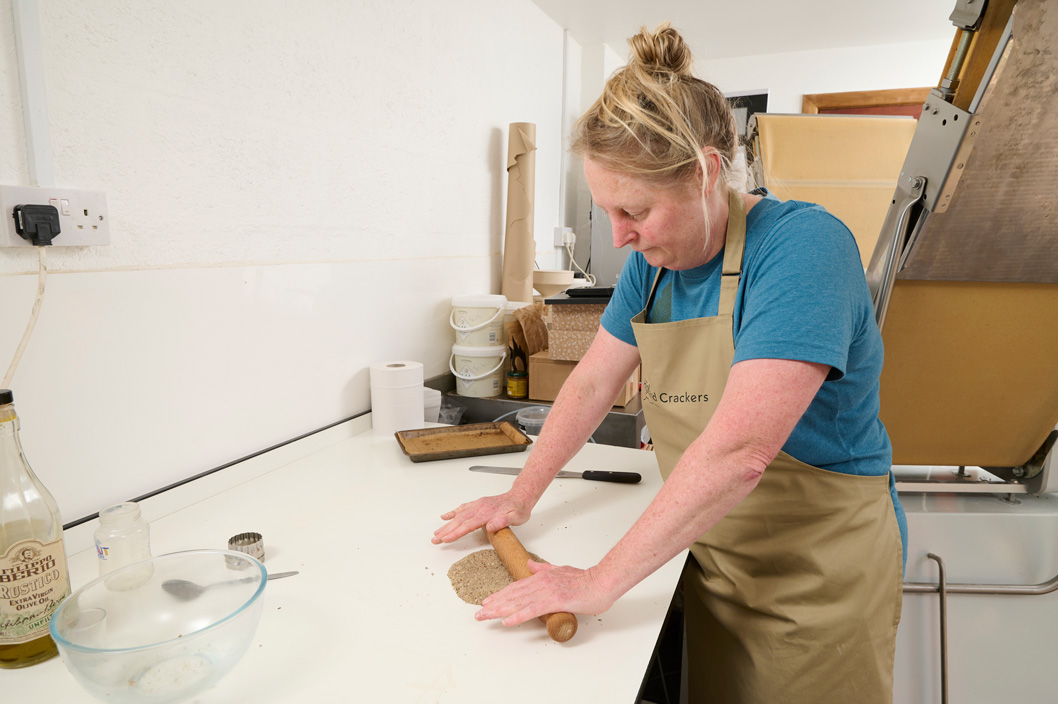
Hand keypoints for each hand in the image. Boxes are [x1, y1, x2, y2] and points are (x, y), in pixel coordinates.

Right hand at [432, 492, 531, 544]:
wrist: (520, 496)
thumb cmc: (519, 508)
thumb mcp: (516, 517)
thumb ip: (503, 521)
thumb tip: (491, 526)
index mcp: (487, 513)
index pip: (468, 525)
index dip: (456, 533)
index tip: (446, 539)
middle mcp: (480, 508)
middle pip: (459, 521)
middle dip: (446, 531)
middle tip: (434, 539)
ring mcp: (478, 505)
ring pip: (458, 515)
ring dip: (446, 525)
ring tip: (436, 532)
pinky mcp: (478, 504)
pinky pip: (462, 508)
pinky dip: (452, 512)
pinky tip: (445, 517)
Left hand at [474, 561, 615, 625]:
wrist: (602, 581)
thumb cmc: (585, 580)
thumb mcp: (560, 570)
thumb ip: (543, 569)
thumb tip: (530, 565)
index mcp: (541, 576)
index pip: (515, 587)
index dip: (500, 595)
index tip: (487, 601)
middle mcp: (540, 583)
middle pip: (512, 595)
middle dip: (494, 604)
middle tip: (479, 613)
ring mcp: (546, 592)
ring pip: (517, 602)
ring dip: (499, 610)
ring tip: (485, 616)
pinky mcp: (554, 601)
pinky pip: (532, 611)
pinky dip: (518, 616)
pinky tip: (507, 622)